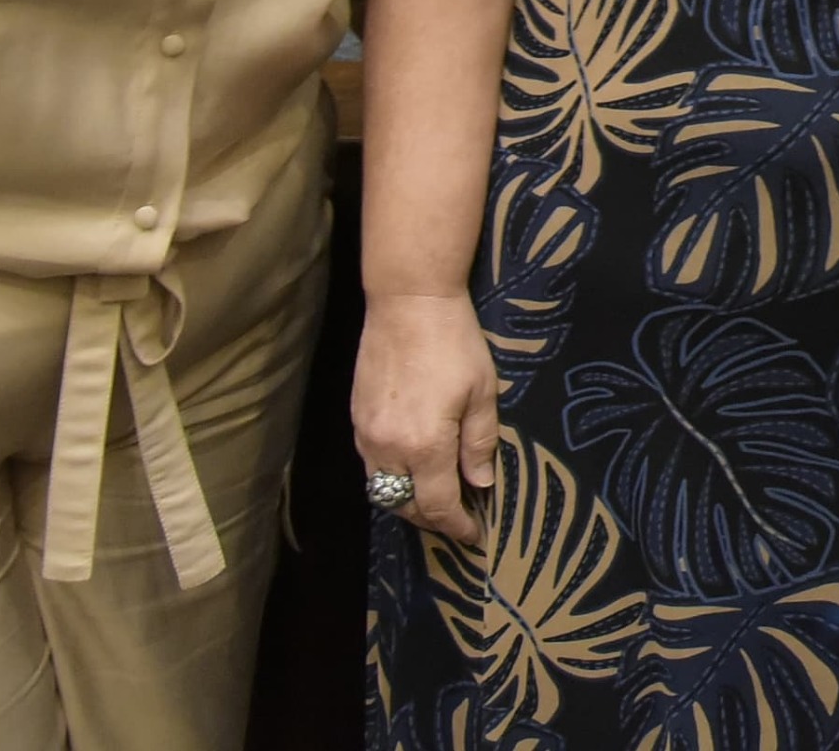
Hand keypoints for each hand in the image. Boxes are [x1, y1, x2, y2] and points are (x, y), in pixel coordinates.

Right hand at [353, 290, 502, 545]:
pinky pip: (371, 466)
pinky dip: (391, 478)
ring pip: (382, 490)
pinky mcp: (356, 420)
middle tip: (457, 520)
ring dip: (408, 502)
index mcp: (424, 446)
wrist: (407, 302)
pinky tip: (411, 469)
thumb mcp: (482, 392)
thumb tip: (479, 486)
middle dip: (431, 519)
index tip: (473, 535)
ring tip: (435, 499)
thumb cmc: (454, 344)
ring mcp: (366, 436)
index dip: (456, 526)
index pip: (438, 506)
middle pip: (405, 506)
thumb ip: (479, 445)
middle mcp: (388, 450)